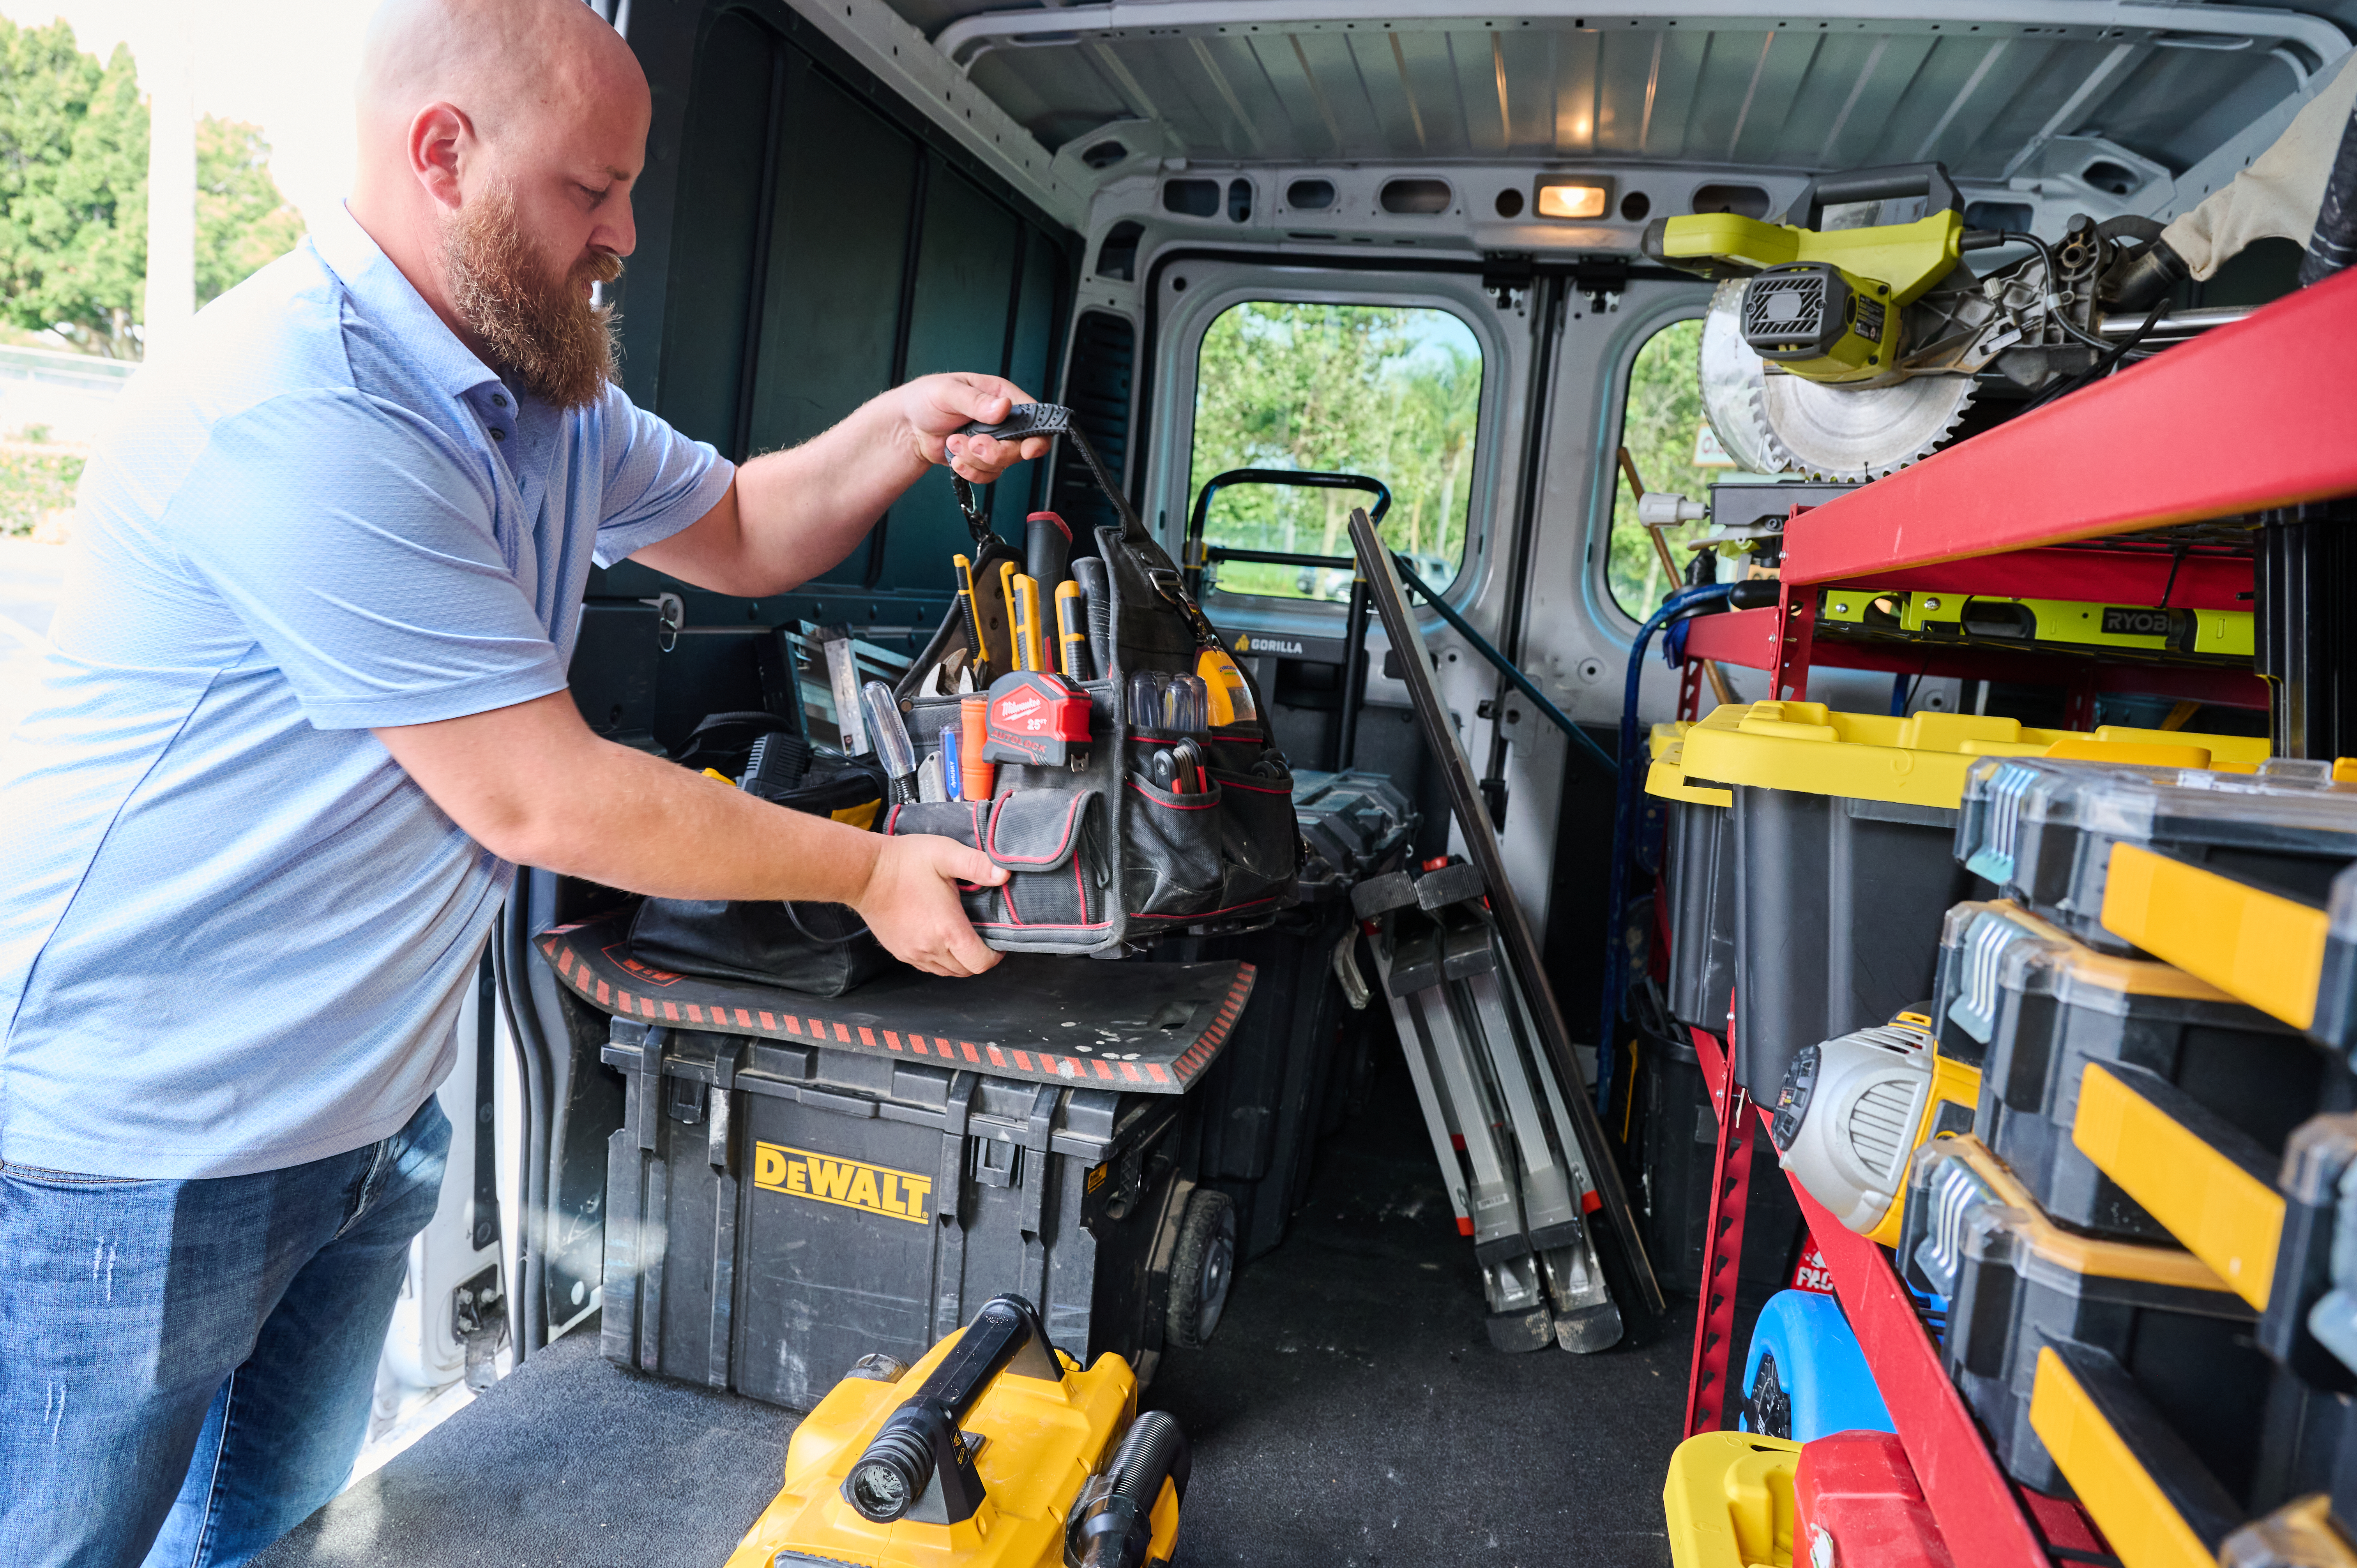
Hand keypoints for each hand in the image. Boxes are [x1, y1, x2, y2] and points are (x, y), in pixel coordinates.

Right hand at [852, 833, 1007, 976]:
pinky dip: (940, 960)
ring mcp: (913, 953)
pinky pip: (928, 967)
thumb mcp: (945, 854)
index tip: (997, 942)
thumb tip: (1005, 873)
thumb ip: (977, 864)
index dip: (995, 956)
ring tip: (963, 938)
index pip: (981, 962)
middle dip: (979, 958)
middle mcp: (931, 948)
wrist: (864, 872)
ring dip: (960, 961)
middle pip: (965, 970)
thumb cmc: (905, 862)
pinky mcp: (900, 952)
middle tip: (982, 937)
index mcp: (948, 929)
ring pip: (947, 971)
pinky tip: (941, 940)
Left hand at [899, 372, 1053, 483]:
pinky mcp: (982, 459)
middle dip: (996, 451)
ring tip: (953, 442)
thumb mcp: (949, 392)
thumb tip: (1003, 407)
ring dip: (975, 460)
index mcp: (1001, 396)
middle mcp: (1003, 420)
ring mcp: (993, 442)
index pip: (1034, 417)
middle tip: (974, 444)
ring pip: (1003, 464)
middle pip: (1020, 447)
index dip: (1037, 436)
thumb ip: (977, 401)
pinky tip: (955, 458)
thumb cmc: (926, 399)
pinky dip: (971, 471)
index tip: (1027, 450)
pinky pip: (988, 475)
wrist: (908, 426)